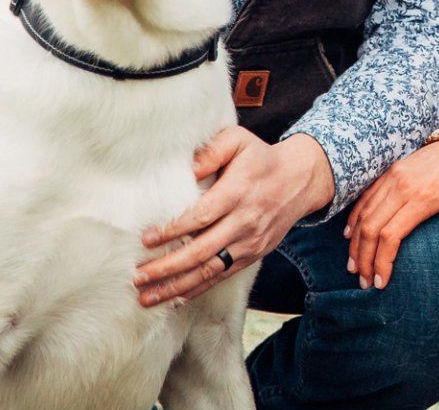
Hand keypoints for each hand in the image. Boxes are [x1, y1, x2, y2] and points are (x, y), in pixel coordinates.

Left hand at [134, 128, 333, 307]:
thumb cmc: (260, 158)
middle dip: (167, 268)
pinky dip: (197, 289)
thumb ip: (211, 151)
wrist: (301, 180)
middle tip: (138, 277)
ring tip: (147, 297)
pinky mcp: (253, 255)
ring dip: (177, 287)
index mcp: (237, 193)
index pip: (201, 217)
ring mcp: (250, 242)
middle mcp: (244, 222)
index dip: (173, 230)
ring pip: (209, 271)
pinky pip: (222, 276)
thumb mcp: (238, 141)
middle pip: (201, 252)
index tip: (146, 240)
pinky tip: (175, 298)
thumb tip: (186, 169)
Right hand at [342, 138, 438, 290]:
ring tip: (354, 266)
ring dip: (356, 242)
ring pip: (364, 214)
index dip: (382, 262)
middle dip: (364, 259)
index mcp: (423, 198)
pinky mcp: (390, 171)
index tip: (381, 283)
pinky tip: (351, 236)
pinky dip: (355, 218)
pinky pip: (365, 198)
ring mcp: (393, 177)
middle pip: (371, 228)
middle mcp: (402, 186)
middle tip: (364, 282)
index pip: (391, 236)